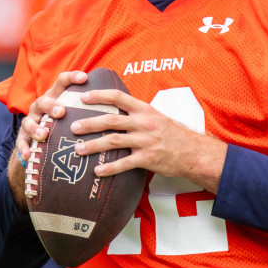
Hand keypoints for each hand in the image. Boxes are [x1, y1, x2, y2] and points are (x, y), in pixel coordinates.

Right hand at [8, 70, 88, 209]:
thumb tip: (123, 105)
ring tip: (44, 135)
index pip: (62, 81)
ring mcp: (31, 121)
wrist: (45, 145)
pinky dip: (24, 148)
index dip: (72, 77)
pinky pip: (21, 142)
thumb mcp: (79, 115)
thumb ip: (94, 110)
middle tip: (61, 112)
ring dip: (36, 127)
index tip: (84, 77)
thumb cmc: (68, 126)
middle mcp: (42, 107)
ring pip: (29, 120)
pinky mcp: (24, 138)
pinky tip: (29, 155)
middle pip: (44, 100)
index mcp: (57, 97)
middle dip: (51, 105)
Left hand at [69, 87, 226, 192]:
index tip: (83, 97)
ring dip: (93, 145)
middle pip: (111, 120)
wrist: (193, 152)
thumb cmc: (173, 134)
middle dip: (90, 123)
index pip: (119, 97)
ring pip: (114, 141)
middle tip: (73, 127)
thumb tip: (116, 110)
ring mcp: (146, 141)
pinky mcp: (148, 158)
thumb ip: (137, 114)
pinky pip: (125, 164)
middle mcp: (144, 123)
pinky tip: (97, 171)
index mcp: (145, 110)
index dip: (100, 95)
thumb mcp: (156, 117)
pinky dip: (109, 168)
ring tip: (78, 150)